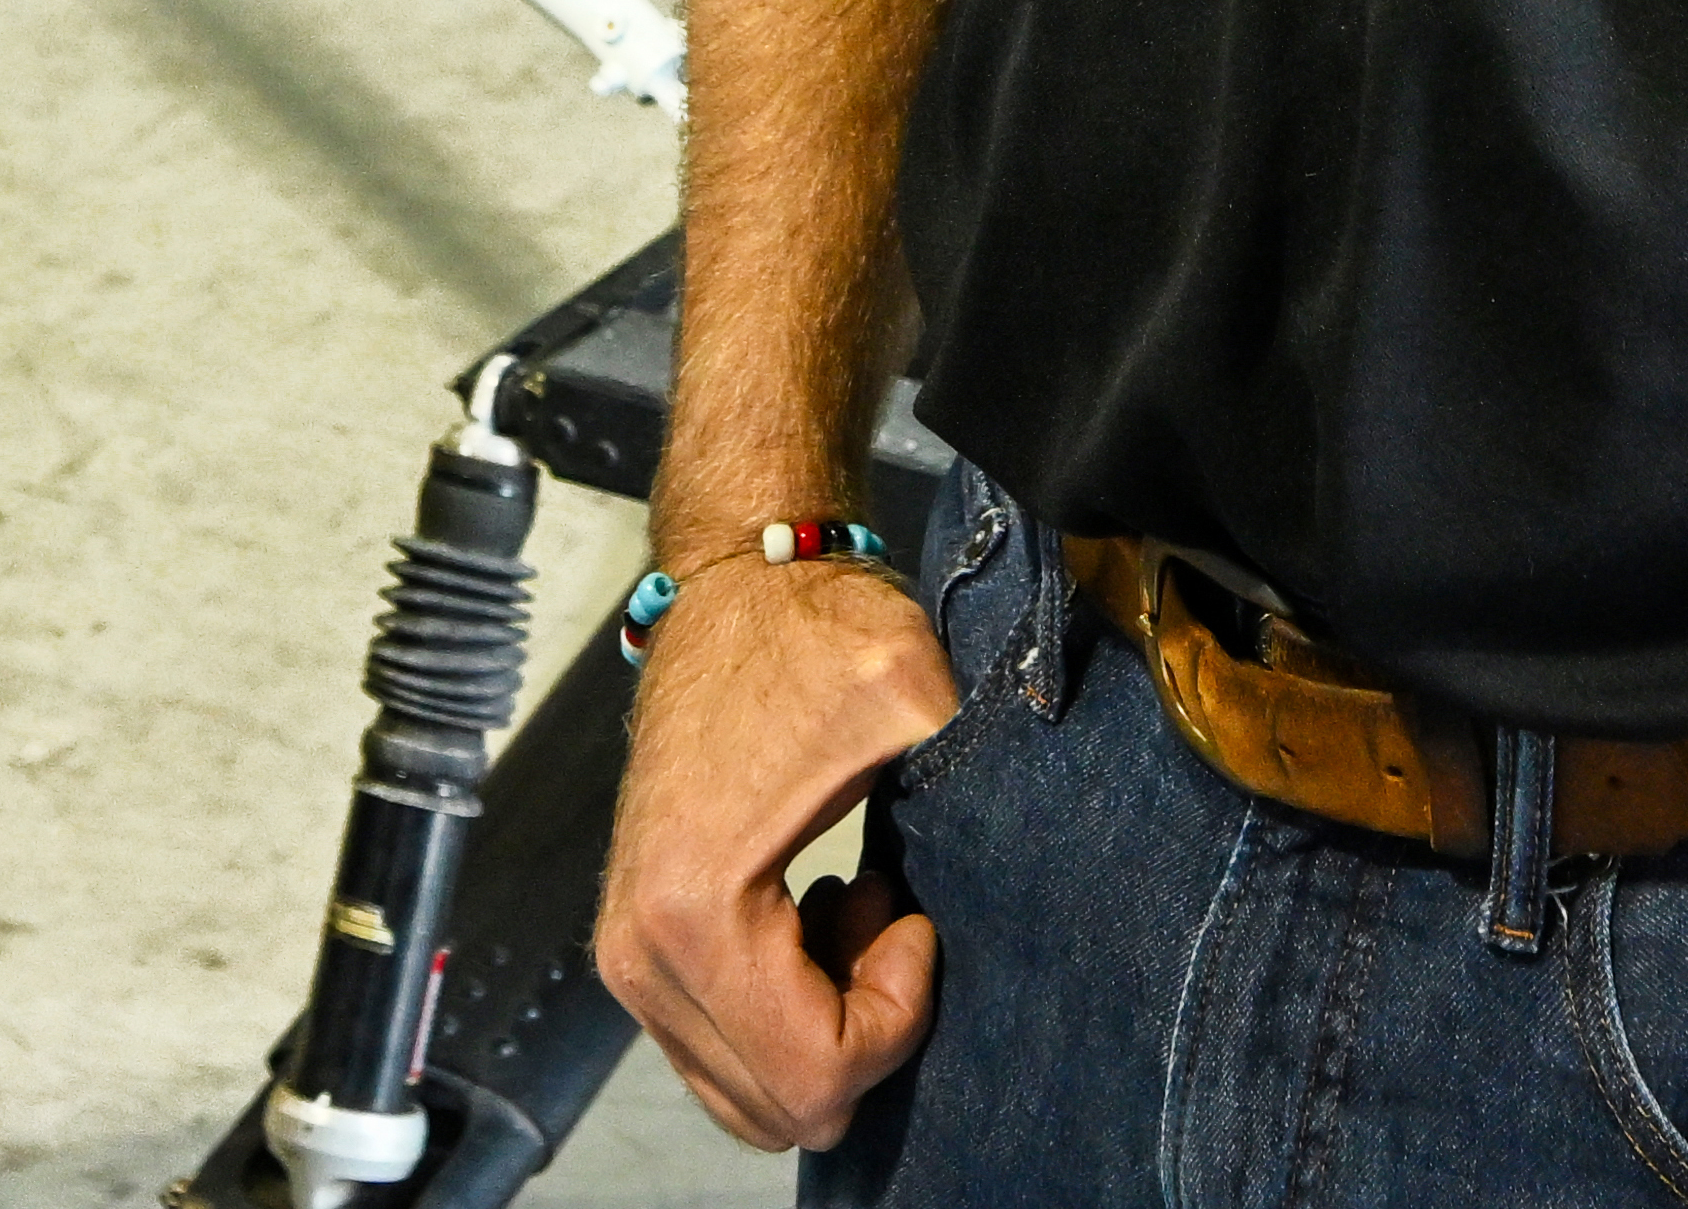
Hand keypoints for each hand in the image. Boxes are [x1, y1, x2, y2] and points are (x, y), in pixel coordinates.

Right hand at [596, 549, 956, 1150]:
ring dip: (823, 1022)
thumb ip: (983, 792)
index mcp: (695, 913)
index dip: (896, 1015)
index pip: (814, 1075)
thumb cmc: (818, 636)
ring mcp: (630, 958)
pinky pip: (724, 1051)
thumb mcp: (918, 703)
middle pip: (782, 1105)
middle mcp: (641, 954)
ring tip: (855, 907)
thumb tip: (1057, 870)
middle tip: (886, 912)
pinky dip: (787, 1009)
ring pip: (752, 1092)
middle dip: (859, 1030)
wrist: (737, 582)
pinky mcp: (637, 946)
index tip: (912, 915)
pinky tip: (818, 912)